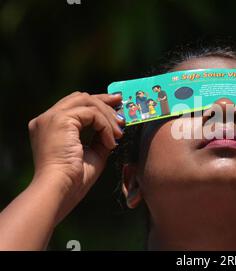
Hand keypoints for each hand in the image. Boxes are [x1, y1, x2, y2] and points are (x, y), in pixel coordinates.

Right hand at [28, 92, 123, 212]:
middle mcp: (47, 119)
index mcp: (50, 127)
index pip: (75, 105)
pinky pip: (92, 113)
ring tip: (120, 133)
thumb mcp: (92, 153)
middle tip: (123, 107)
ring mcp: (51, 117)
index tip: (116, 105)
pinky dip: (105, 126)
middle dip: (104, 101)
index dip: (97, 103)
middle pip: (80, 98)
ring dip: (108, 116)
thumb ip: (100, 138)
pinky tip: (111, 143)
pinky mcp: (60, 120)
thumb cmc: (75, 179)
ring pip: (88, 102)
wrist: (60, 190)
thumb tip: (115, 129)